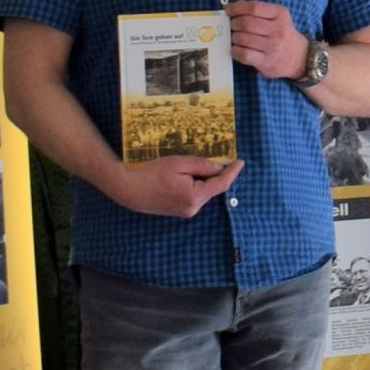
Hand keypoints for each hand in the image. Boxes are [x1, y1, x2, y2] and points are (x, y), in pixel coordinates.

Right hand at [106, 155, 240, 218]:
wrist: (129, 190)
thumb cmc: (152, 173)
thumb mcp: (179, 163)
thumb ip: (201, 165)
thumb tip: (219, 167)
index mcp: (195, 196)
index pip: (221, 184)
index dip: (232, 172)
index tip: (240, 161)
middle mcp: (193, 207)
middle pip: (212, 188)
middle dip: (215, 173)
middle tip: (216, 157)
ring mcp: (186, 211)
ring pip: (203, 192)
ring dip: (204, 179)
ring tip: (192, 166)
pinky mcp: (180, 211)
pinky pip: (195, 195)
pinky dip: (196, 185)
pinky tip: (186, 175)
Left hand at [228, 0, 310, 79]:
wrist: (299, 57)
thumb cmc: (283, 34)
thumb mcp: (278, 17)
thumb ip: (258, 11)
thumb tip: (231, 8)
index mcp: (280, 14)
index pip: (253, 7)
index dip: (237, 8)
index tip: (228, 10)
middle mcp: (278, 30)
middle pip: (246, 23)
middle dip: (234, 23)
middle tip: (232, 26)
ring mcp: (272, 47)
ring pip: (243, 38)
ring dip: (234, 37)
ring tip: (236, 37)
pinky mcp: (266, 61)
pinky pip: (244, 54)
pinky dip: (235, 51)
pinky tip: (236, 49)